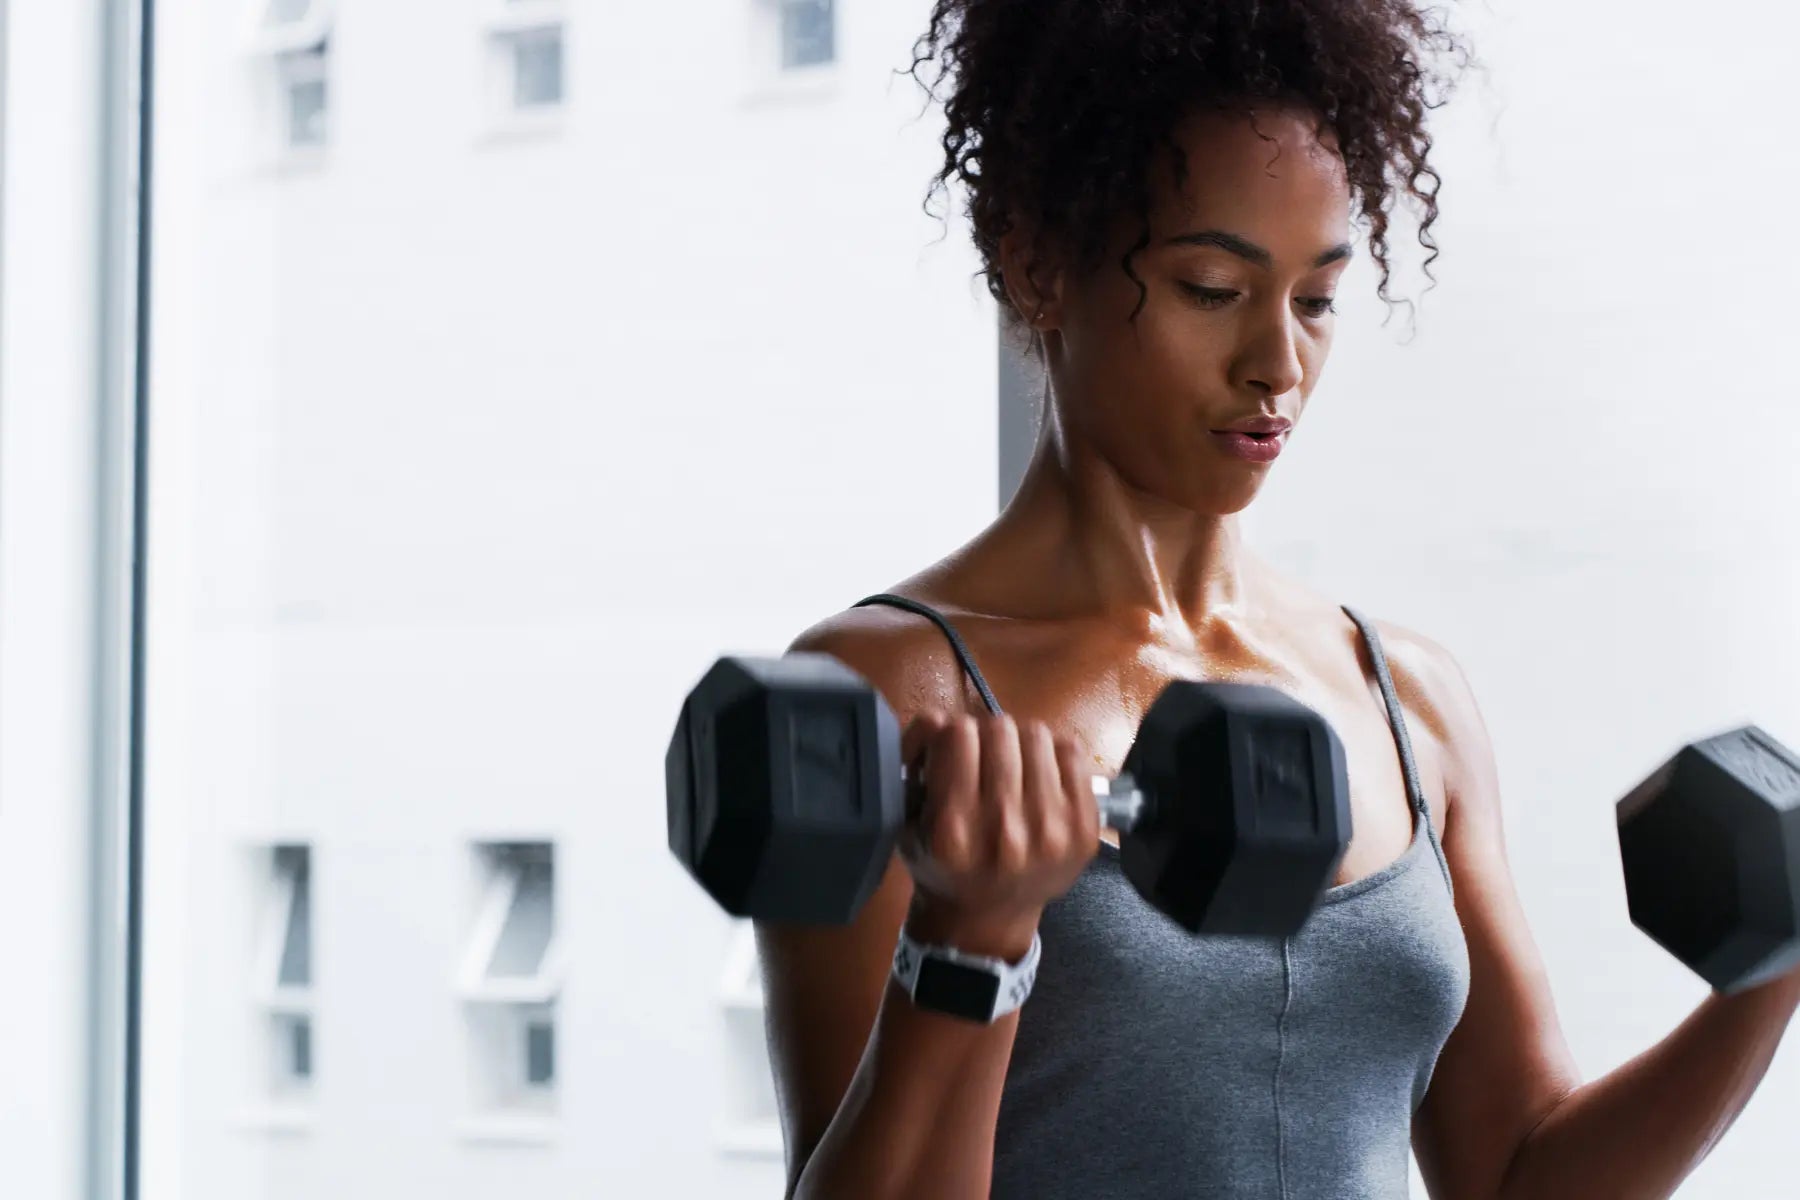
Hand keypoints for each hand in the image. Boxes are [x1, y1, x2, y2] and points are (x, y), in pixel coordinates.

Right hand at [897, 712, 1099, 957]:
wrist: (987, 918)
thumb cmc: (942, 866)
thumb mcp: (908, 823)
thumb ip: (914, 767)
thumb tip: (935, 723)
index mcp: (954, 829)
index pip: (956, 734)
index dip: (945, 734)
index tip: (944, 751)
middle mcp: (1004, 830)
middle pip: (999, 729)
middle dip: (982, 737)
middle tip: (979, 759)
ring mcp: (1051, 830)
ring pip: (1036, 734)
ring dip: (1018, 742)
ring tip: (1010, 766)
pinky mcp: (1084, 829)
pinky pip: (1072, 752)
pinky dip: (1052, 754)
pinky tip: (1038, 775)